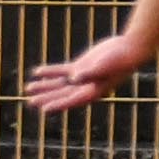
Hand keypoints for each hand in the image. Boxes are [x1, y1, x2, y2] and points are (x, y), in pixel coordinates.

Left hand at [21, 33, 145, 116]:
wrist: (129, 49)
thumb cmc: (120, 60)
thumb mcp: (104, 67)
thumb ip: (89, 73)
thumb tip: (73, 78)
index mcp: (92, 92)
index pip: (71, 101)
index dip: (57, 105)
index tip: (43, 109)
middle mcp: (85, 87)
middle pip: (61, 94)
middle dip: (46, 97)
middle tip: (30, 101)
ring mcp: (82, 77)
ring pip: (59, 84)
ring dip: (44, 86)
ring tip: (28, 88)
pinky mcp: (81, 66)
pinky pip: (62, 71)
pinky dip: (50, 71)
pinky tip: (37, 72)